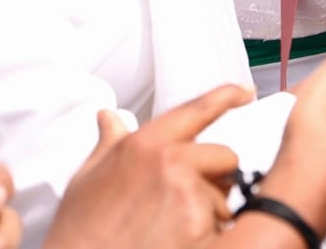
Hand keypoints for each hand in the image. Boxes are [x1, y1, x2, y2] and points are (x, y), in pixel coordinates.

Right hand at [46, 85, 250, 248]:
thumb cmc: (81, 232)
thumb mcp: (87, 179)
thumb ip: (109, 144)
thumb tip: (109, 117)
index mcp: (143, 145)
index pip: (196, 109)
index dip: (226, 96)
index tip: (244, 92)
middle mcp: (169, 164)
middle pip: (224, 157)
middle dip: (216, 177)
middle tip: (191, 202)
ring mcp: (187, 197)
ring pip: (224, 198)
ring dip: (212, 214)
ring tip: (174, 232)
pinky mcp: (199, 230)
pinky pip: (221, 229)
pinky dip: (209, 240)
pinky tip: (178, 246)